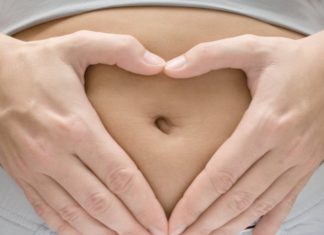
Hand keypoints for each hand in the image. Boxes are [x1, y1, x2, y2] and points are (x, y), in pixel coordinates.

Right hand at [0, 31, 166, 234]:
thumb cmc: (37, 65)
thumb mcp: (79, 44)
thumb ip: (121, 49)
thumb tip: (157, 63)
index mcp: (75, 125)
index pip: (118, 174)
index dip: (143, 202)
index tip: (161, 220)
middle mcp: (55, 154)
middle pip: (101, 202)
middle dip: (130, 226)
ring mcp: (37, 170)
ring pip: (76, 215)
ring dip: (105, 234)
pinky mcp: (26, 177)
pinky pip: (50, 213)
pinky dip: (72, 230)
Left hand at [164, 31, 323, 234]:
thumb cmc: (294, 61)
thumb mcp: (252, 48)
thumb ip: (209, 55)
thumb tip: (171, 67)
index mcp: (264, 124)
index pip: (221, 173)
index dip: (195, 201)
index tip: (174, 219)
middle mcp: (281, 151)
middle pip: (237, 198)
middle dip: (206, 223)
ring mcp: (295, 163)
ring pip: (258, 207)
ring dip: (230, 227)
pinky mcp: (305, 168)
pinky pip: (285, 203)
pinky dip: (268, 224)